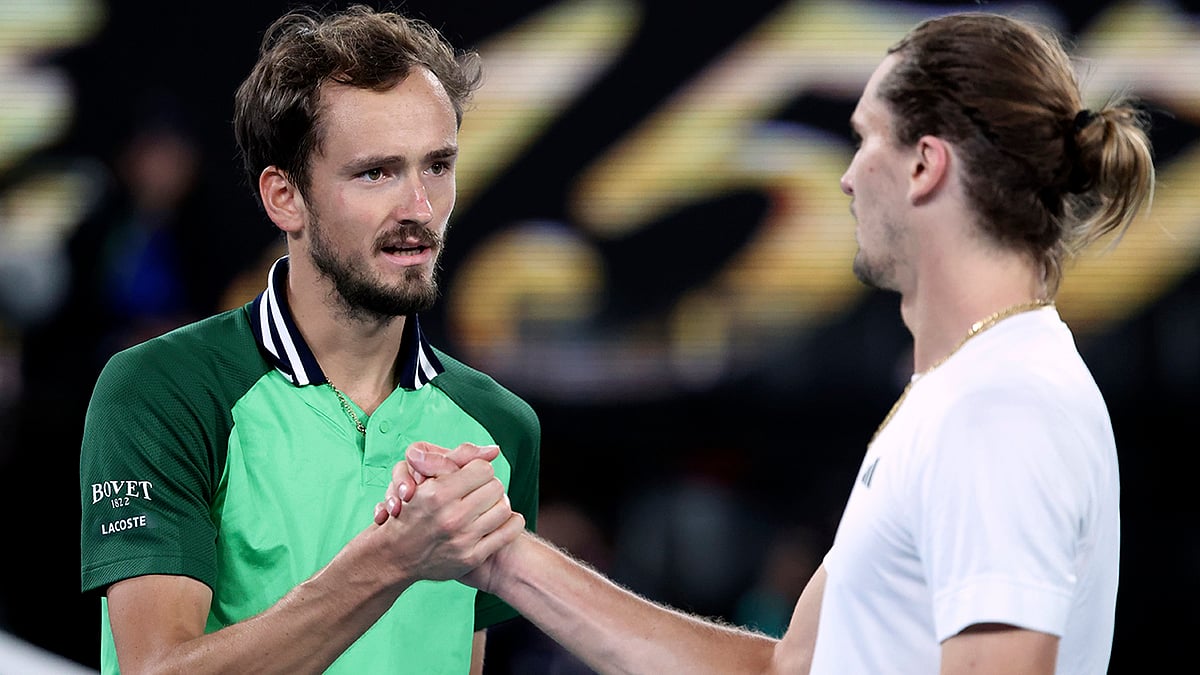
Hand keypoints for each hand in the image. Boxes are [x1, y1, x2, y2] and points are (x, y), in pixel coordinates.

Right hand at [370, 443, 523, 583]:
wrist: (395, 556)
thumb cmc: (411, 513)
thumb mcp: (424, 480)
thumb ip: (454, 459)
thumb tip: (494, 450)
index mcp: (437, 494)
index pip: (483, 469)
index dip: (478, 470)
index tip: (472, 476)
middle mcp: (451, 517)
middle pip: (496, 487)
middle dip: (488, 485)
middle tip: (480, 491)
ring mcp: (462, 540)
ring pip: (504, 508)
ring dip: (498, 504)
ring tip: (487, 505)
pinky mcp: (472, 557)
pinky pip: (508, 531)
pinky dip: (510, 522)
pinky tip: (498, 520)